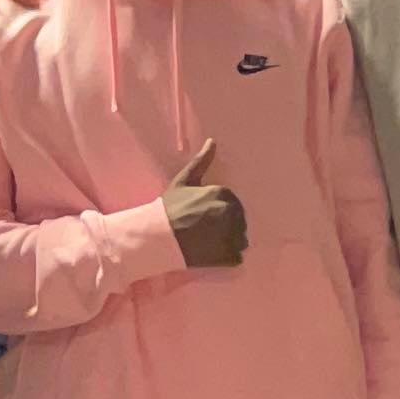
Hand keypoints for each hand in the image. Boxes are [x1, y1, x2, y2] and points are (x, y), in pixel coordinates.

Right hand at [162, 137, 245, 266]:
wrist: (158, 235)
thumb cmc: (170, 207)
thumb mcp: (184, 181)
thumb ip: (202, 161)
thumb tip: (213, 141)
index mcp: (224, 194)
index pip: (233, 204)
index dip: (219, 210)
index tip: (203, 216)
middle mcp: (232, 214)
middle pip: (239, 221)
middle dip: (226, 225)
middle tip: (205, 230)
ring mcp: (232, 236)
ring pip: (241, 239)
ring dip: (229, 241)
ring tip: (208, 242)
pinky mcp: (229, 255)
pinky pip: (237, 257)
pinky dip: (227, 257)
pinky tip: (210, 253)